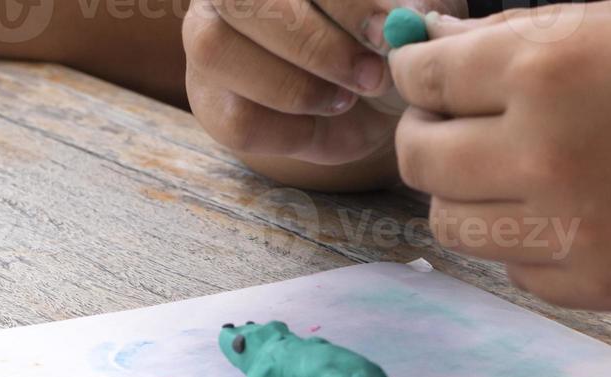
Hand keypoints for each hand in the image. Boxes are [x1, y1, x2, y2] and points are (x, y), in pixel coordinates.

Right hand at [185, 0, 464, 167]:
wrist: (362, 95)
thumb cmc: (377, 40)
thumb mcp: (396, 18)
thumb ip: (398, 9)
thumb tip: (405, 17)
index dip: (346, 2)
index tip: (389, 28)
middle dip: (313, 43)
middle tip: (370, 75)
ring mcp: (206, 38)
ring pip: (217, 51)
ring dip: (294, 86)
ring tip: (346, 99)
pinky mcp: (209, 101)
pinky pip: (236, 118)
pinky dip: (290, 131)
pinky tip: (324, 121)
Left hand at [389, 1, 610, 308]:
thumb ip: (523, 37)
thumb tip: (430, 43)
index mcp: (552, 60)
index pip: (424, 75)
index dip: (419, 72)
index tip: (430, 76)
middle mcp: (545, 148)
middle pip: (420, 160)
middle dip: (428, 135)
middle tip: (458, 125)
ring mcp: (571, 229)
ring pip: (453, 226)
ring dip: (467, 195)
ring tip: (515, 171)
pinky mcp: (601, 288)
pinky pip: (518, 269)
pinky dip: (525, 242)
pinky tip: (574, 211)